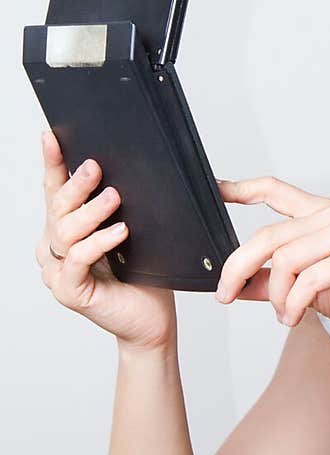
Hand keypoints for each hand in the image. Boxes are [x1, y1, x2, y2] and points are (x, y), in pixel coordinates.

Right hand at [36, 130, 176, 351]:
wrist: (152, 319)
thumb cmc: (143, 275)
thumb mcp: (134, 230)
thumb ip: (122, 204)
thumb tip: (132, 164)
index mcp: (66, 227)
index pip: (55, 189)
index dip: (53, 162)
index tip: (52, 135)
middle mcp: (54, 247)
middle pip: (58, 207)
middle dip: (76, 184)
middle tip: (97, 167)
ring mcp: (57, 270)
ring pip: (65, 231)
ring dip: (91, 212)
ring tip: (115, 198)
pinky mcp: (68, 291)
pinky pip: (77, 260)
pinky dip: (99, 243)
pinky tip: (120, 233)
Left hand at [215, 176, 329, 354]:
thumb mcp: (311, 288)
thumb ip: (273, 282)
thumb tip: (235, 284)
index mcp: (324, 215)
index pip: (276, 190)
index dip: (242, 189)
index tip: (216, 191)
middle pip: (268, 234)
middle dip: (238, 267)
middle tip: (224, 294)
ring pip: (285, 260)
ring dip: (274, 296)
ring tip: (283, 316)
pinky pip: (307, 280)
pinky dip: (293, 305)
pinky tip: (295, 318)